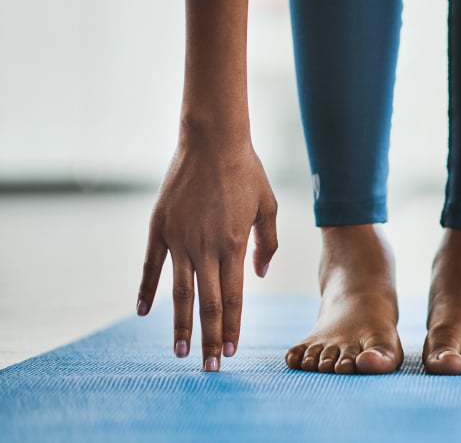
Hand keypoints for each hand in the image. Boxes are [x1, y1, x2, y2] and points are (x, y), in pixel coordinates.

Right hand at [136, 137, 277, 371]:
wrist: (212, 140)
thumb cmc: (246, 171)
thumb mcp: (268, 206)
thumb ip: (268, 242)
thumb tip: (258, 274)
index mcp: (234, 245)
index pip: (235, 298)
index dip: (234, 327)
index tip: (233, 350)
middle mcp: (205, 247)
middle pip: (208, 304)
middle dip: (211, 338)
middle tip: (211, 367)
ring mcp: (179, 239)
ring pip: (179, 293)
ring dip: (180, 326)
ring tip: (181, 352)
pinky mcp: (159, 228)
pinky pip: (151, 266)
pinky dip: (147, 290)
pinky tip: (144, 313)